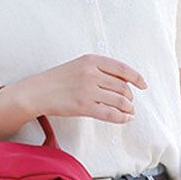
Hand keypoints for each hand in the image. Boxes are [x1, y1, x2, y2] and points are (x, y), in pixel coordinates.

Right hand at [20, 53, 147, 123]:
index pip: (122, 68)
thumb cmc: (58, 79)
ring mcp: (88, 91)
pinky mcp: (84, 107)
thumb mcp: (79, 66)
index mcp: (91, 60)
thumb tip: (123, 81)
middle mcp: (91, 74)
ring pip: (119, 101)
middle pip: (122, 86)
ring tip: (129, 112)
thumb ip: (99, 69)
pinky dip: (121, 118)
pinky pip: (110, 114)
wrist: (38, 91)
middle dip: (130, 97)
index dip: (136, 77)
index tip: (143, 85)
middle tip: (130, 102)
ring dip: (128, 108)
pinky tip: (125, 119)